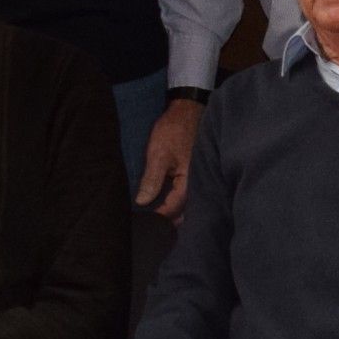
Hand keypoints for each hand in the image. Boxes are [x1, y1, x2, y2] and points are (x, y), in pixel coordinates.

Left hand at [135, 96, 202, 217]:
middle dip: (167, 221)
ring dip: (172, 213)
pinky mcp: (192, 174)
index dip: (156, 219)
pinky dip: (175, 202)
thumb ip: (151, 180)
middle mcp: (197, 184)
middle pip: (183, 212)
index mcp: (189, 182)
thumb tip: (142, 203)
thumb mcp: (158, 155)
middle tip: (148, 226)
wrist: (187, 111)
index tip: (141, 225)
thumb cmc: (173, 131)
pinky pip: (184, 194)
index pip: (172, 210)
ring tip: (155, 219)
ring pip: (185, 204)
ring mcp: (196, 179)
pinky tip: (164, 203)